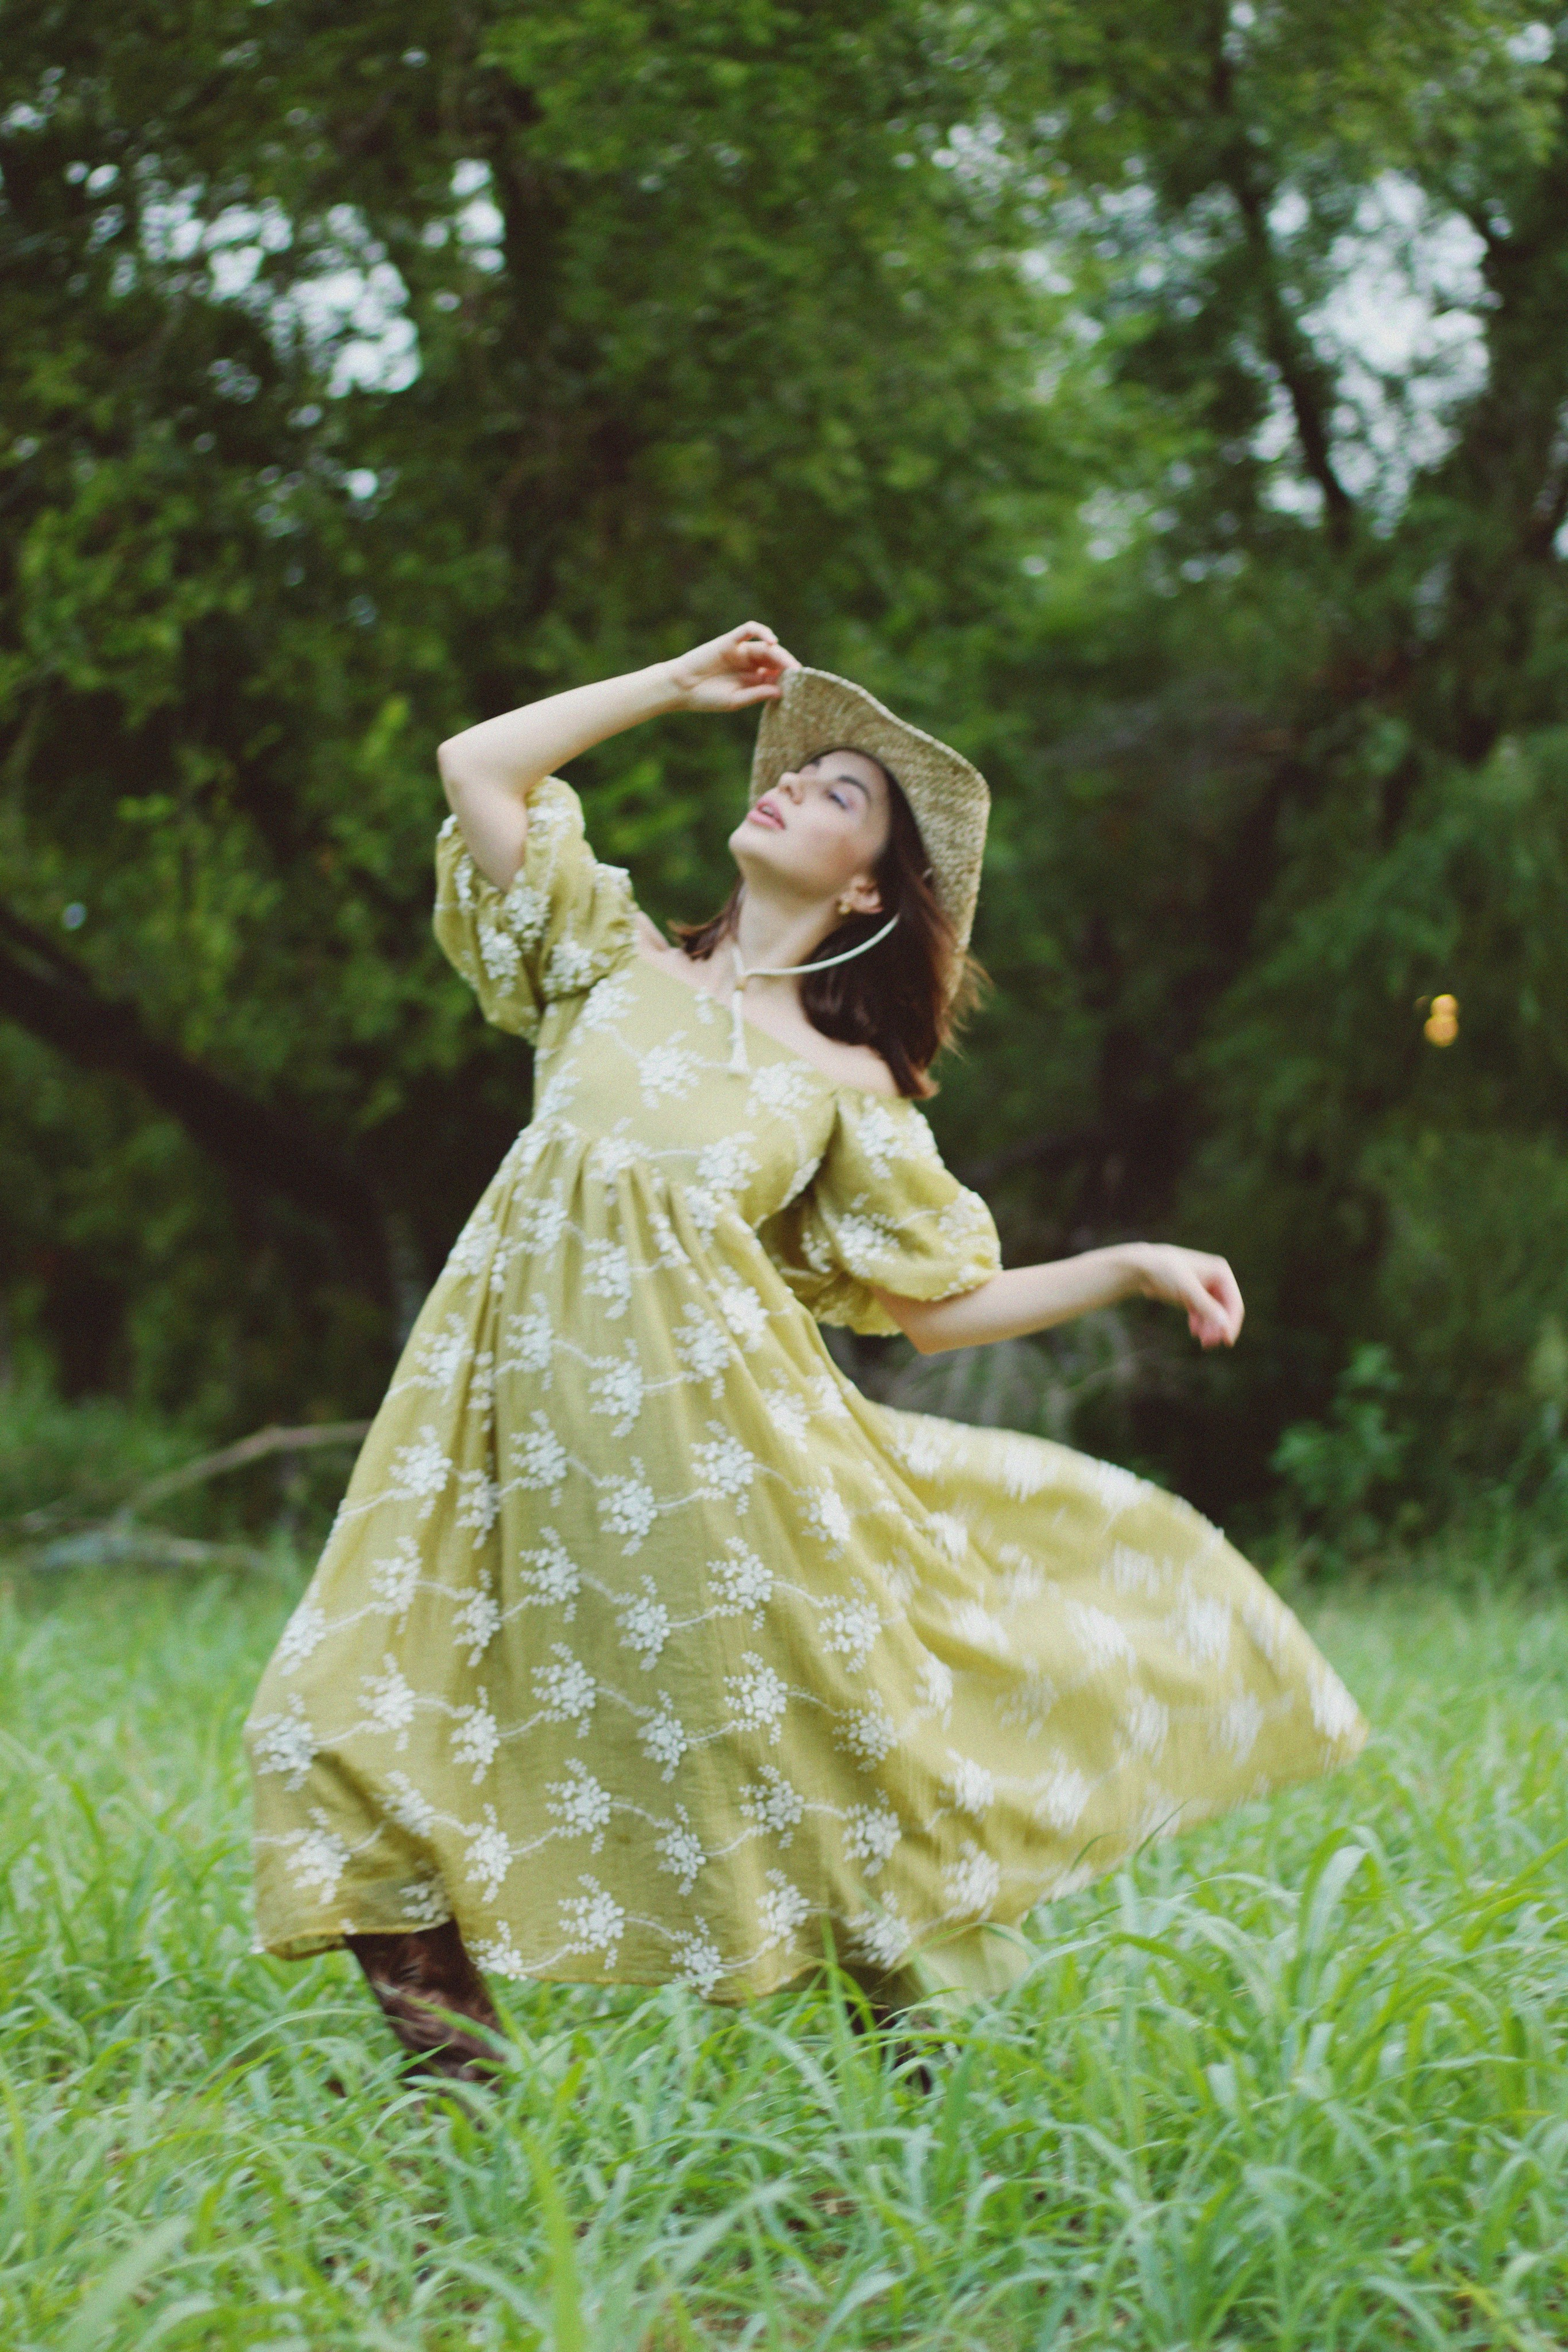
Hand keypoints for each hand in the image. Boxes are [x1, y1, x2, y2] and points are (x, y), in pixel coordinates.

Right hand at [666, 621, 800, 713]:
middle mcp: (749, 664)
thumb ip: (757, 695)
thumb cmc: (707, 698)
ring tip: (789, 665)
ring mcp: (740, 650)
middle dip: (787, 666)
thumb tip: (780, 690)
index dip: (787, 679)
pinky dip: (762, 631)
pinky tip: (772, 641)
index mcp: (753, 680)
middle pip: (774, 660)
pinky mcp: (730, 640)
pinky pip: (748, 630)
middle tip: (798, 675)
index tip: (799, 687)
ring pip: (766, 647)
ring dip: (779, 654)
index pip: (776, 675)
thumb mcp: (735, 701)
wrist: (681, 688)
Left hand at [1122, 1243, 1243, 1348]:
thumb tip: (1225, 1325)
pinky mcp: (1192, 1295)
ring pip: (1213, 1314)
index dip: (1232, 1323)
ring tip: (1203, 1343)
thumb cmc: (1165, 1271)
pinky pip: (1202, 1313)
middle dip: (1218, 1327)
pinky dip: (1200, 1323)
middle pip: (1225, 1310)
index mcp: (1221, 1273)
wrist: (1141, 1267)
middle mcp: (1216, 1280)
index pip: (1234, 1302)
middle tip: (1209, 1344)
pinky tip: (1194, 1332)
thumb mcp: (1187, 1289)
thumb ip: (1206, 1307)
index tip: (1227, 1341)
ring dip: (1209, 1329)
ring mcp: (1204, 1288)